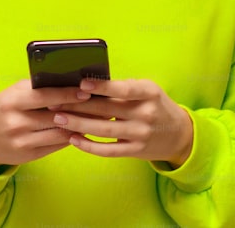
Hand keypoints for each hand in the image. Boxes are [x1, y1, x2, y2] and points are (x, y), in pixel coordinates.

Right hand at [0, 79, 90, 171]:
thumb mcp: (14, 93)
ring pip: (60, 133)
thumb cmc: (4, 109)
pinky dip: (71, 137)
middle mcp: (16, 122)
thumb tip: (69, 82)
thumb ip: (37, 88)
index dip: (68, 94)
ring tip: (98, 118)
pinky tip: (83, 131)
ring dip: (81, 126)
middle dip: (81, 111)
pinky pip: (56, 145)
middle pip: (56, 116)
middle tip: (102, 106)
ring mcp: (22, 141)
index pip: (45, 96)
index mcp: (12, 101)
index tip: (86, 92)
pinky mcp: (29, 156)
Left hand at [48, 78, 193, 167]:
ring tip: (58, 118)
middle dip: (78, 105)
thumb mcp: (148, 90)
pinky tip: (73, 139)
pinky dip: (89, 145)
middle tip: (55, 101)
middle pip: (107, 109)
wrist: (179, 135)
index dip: (102, 86)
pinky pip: (108, 150)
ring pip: (104, 130)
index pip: (124, 89)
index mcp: (149, 93)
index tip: (81, 83)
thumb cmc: (156, 105)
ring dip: (78, 124)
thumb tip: (89, 84)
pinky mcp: (135, 151)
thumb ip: (124, 88)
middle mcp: (145, 114)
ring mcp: (140, 134)